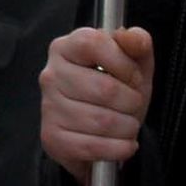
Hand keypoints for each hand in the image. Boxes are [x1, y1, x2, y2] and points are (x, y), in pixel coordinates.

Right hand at [40, 25, 154, 179]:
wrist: (98, 133)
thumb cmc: (114, 92)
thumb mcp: (131, 65)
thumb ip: (136, 44)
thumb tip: (133, 37)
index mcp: (65, 47)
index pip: (93, 44)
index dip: (123, 63)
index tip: (134, 77)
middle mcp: (50, 74)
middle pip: (104, 88)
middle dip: (131, 102)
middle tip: (133, 106)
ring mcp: (48, 107)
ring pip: (102, 121)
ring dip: (128, 128)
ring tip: (128, 125)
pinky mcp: (52, 137)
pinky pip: (93, 146)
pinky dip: (118, 148)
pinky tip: (123, 143)